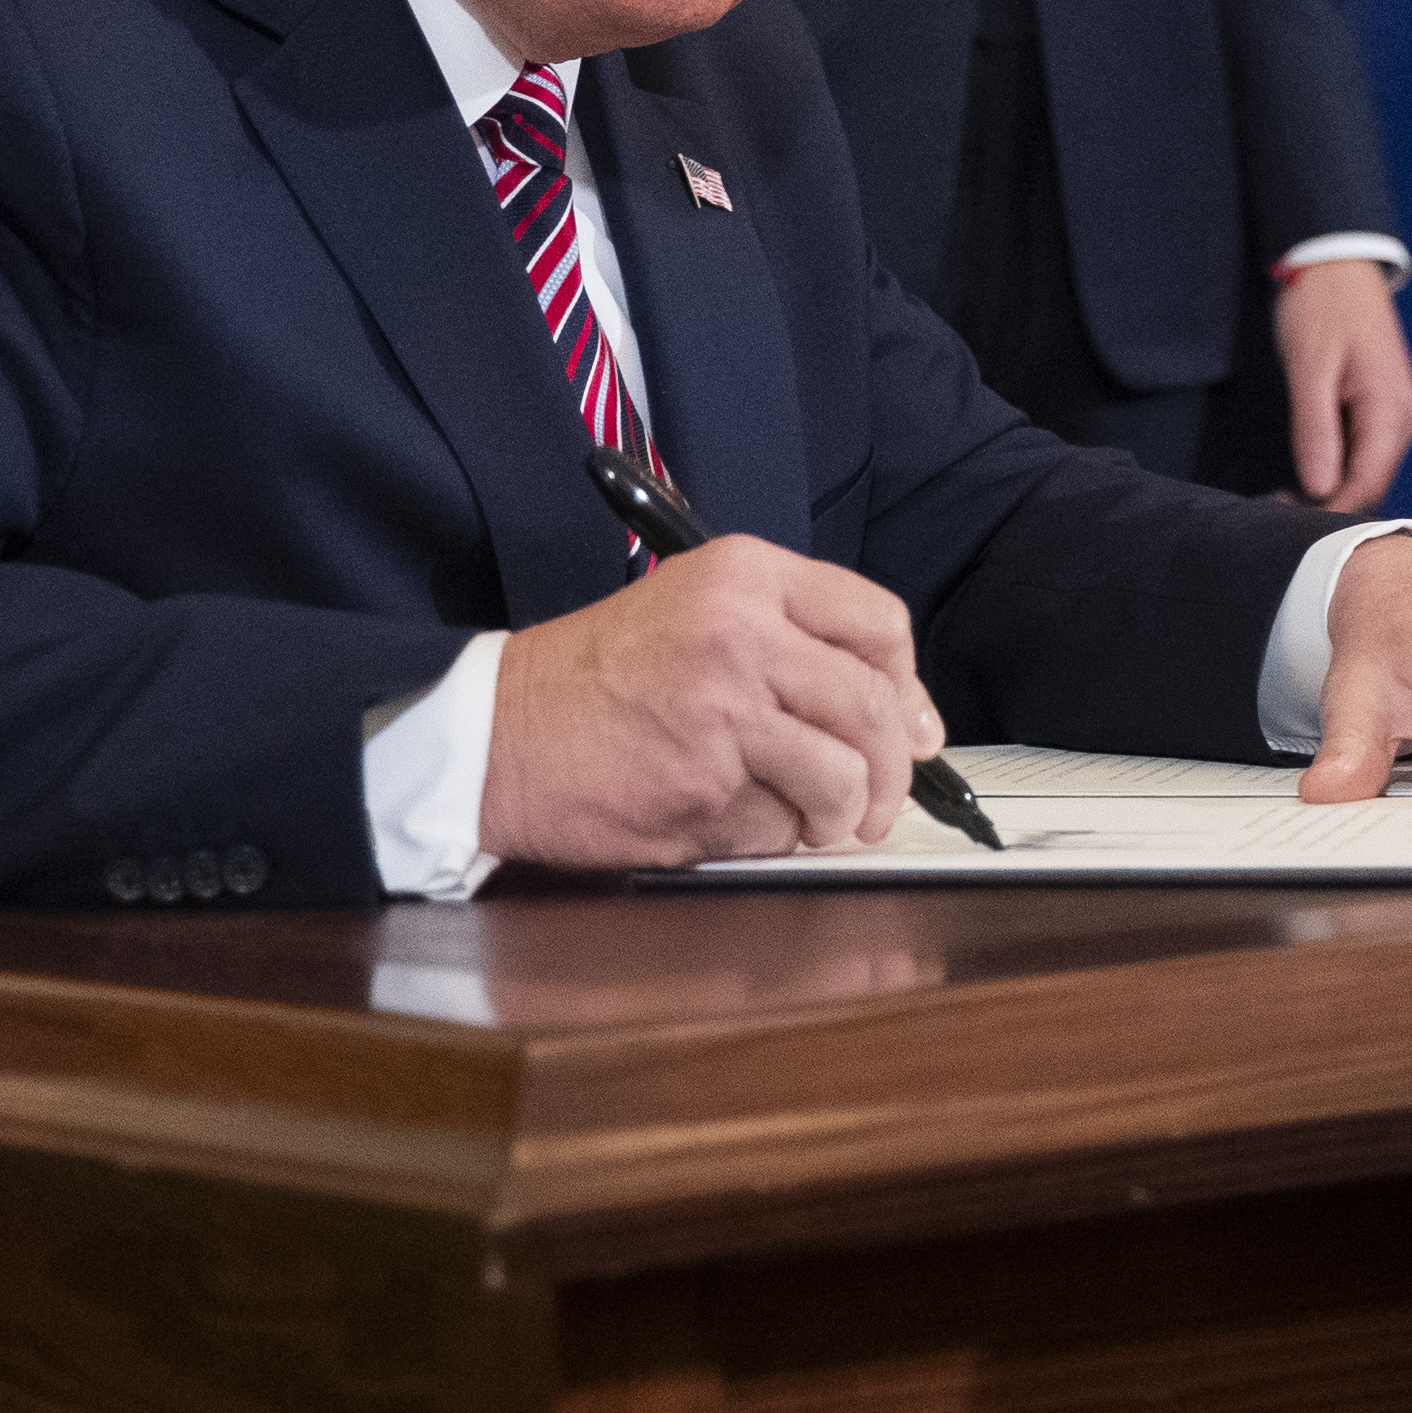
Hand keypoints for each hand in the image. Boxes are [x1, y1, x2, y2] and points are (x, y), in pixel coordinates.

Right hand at [479, 539, 942, 866]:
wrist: (496, 733)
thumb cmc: (593, 679)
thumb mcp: (694, 613)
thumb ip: (791, 644)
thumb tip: (899, 717)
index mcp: (744, 575)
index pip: (878, 623)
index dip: (907, 686)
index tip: (914, 727)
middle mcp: (743, 632)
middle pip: (874, 707)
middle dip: (891, 771)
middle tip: (877, 802)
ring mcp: (725, 712)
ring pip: (844, 775)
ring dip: (841, 814)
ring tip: (813, 820)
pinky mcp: (705, 786)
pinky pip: (783, 826)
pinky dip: (774, 838)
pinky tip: (729, 818)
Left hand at [1274, 257, 1411, 512]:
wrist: (1337, 265)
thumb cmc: (1322, 308)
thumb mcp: (1310, 369)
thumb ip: (1316, 430)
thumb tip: (1320, 487)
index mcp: (1390, 410)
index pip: (1369, 483)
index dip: (1331, 510)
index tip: (1288, 522)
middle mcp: (1402, 418)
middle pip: (1372, 483)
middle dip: (1329, 504)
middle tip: (1275, 510)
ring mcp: (1394, 414)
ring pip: (1367, 471)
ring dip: (1331, 488)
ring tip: (1282, 496)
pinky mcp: (1380, 409)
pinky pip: (1363, 452)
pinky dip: (1335, 467)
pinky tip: (1304, 473)